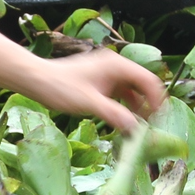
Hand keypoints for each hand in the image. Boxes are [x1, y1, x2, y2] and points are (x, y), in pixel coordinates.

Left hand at [16, 49, 166, 131]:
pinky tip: (124, 122)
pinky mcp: (100, 83)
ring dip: (138, 108)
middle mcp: (115, 67)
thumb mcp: (89, 103)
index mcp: (116, 65)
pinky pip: (120, 95)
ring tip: (139, 128)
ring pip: (132, 91)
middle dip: (149, 105)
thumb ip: (114, 114)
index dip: (158, 99)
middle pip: (143, 85)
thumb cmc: (59, 87)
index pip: (148, 80)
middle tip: (151, 127)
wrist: (36, 79)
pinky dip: (125, 107)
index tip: (159, 119)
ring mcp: (108, 75)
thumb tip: (135, 129)